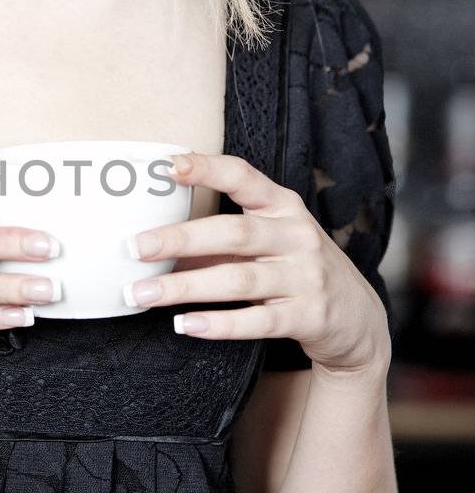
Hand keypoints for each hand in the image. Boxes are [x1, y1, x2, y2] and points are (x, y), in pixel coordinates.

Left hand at [124, 151, 390, 375]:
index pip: (245, 177)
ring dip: (186, 287)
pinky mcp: (310, 316)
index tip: (170, 167)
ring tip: (143, 295)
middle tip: (134, 248)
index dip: (209, 169)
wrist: (358, 320)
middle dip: (180, 239)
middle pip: (234, 232)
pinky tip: (186, 325)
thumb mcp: (266, 245)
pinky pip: (259, 320)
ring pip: (239, 279)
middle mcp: (297, 236)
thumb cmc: (295, 271)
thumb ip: (218, 241)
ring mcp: (307, 276)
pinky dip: (220, 324)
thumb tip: (153, 246)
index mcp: (283, 207)